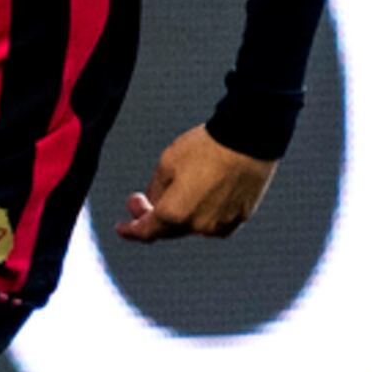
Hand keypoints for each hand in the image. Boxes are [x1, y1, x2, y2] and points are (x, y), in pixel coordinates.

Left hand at [116, 125, 276, 241]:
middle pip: (168, 230)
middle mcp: (197, 226)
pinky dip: (205, 215)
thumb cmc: (207, 147)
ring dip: (182, 215)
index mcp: (174, 213)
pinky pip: (215, 224)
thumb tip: (155, 203)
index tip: (122, 228)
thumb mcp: (167, 162)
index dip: (130, 230)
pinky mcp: (239, 218)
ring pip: (192, 227)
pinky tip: (205, 196)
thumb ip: (156, 190)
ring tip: (182, 189)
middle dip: (154, 217)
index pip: (145, 231)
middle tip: (145, 199)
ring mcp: (220, 225)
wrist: (248, 140)